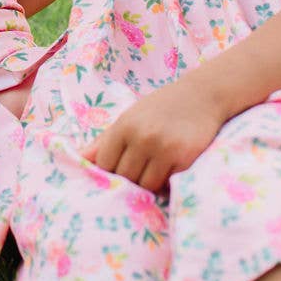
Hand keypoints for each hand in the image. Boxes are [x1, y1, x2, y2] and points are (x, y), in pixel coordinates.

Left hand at [82, 75, 225, 192]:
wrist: (202, 95)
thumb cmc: (160, 108)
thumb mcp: (129, 118)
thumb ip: (104, 141)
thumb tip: (77, 159)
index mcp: (124, 126)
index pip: (105, 164)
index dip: (110, 171)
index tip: (120, 169)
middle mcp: (142, 137)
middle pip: (125, 178)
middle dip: (130, 179)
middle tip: (140, 170)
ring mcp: (164, 149)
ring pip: (146, 185)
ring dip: (149, 184)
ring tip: (155, 170)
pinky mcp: (185, 158)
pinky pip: (168, 184)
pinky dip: (167, 182)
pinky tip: (171, 168)